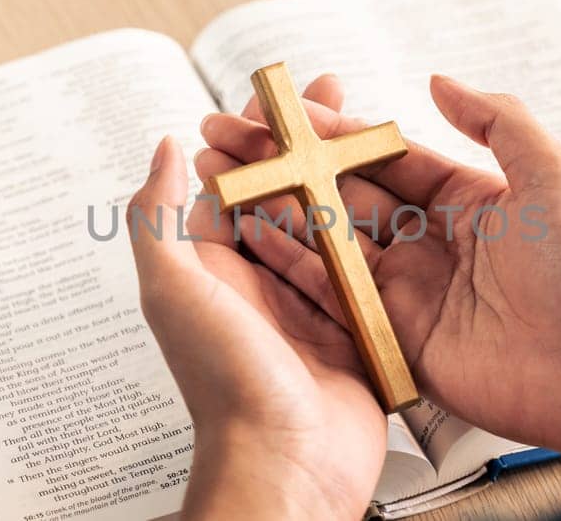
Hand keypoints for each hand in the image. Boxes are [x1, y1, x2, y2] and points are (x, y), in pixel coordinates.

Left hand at [126, 111, 384, 516]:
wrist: (288, 464)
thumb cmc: (225, 385)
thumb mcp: (173, 290)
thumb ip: (158, 219)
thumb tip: (166, 150)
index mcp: (215, 271)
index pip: (232, 186)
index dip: (254, 137)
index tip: (276, 96)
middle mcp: (261, 286)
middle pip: (287, 199)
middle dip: (308, 147)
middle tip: (335, 99)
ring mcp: (310, 309)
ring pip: (331, 229)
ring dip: (348, 182)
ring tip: (371, 136)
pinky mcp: (354, 333)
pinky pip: (368, 275)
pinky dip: (382, 238)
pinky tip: (402, 204)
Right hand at [196, 74, 560, 475]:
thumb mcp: (551, 170)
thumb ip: (496, 119)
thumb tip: (441, 82)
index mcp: (468, 200)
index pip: (386, 157)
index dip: (335, 134)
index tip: (288, 113)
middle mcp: (433, 243)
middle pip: (348, 196)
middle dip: (292, 169)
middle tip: (238, 144)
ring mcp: (411, 291)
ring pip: (332, 242)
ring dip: (282, 211)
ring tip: (230, 182)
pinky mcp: (395, 337)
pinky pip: (335, 296)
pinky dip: (294, 267)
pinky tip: (255, 237)